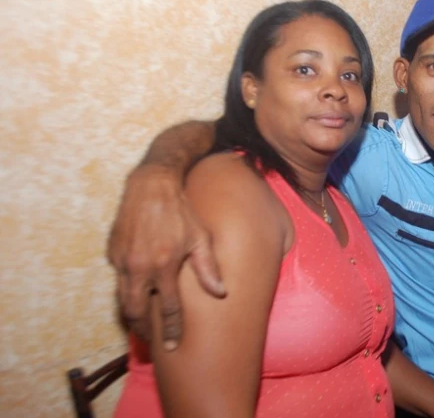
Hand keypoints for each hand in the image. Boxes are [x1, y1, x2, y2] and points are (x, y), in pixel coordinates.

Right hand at [107, 165, 224, 348]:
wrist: (151, 187)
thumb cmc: (180, 212)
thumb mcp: (200, 237)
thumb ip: (208, 268)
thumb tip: (220, 293)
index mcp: (164, 265)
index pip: (168, 308)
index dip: (172, 330)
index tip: (173, 346)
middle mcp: (139, 266)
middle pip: (136, 311)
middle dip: (142, 331)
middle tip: (151, 342)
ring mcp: (122, 260)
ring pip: (122, 298)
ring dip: (131, 314)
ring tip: (140, 326)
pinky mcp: (112, 252)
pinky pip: (118, 278)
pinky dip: (126, 290)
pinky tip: (135, 294)